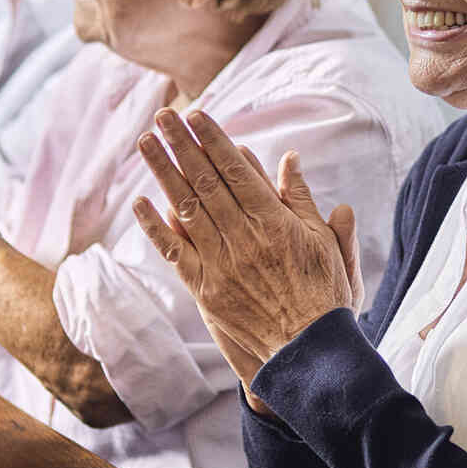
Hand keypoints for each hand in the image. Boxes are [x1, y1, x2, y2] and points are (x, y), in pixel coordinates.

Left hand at [130, 109, 358, 382]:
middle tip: (164, 115)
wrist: (309, 352)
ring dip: (163, 172)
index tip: (196, 115)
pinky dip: (156, 226)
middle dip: (182, 145)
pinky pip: (176, 253)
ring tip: (146, 142)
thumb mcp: (325, 241)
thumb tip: (289, 158)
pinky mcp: (206, 291)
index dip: (214, 140)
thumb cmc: (324, 295)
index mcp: (275, 223)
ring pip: (186, 209)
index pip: (236, 171)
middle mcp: (243, 239)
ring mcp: (221, 265)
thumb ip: (302, 199)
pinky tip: (141, 201)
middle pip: (205, 182)